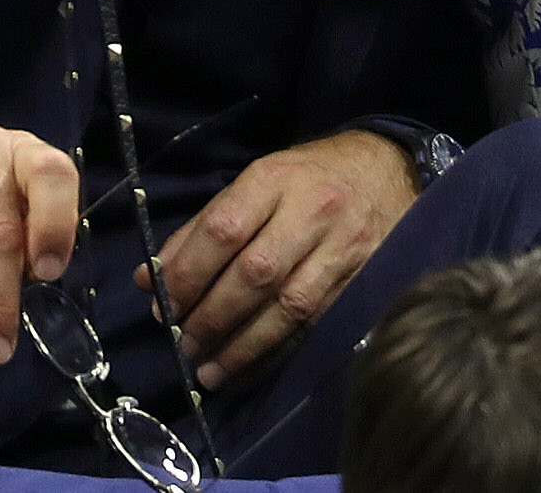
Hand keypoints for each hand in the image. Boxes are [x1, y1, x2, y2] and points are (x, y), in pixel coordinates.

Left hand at [136, 130, 416, 388]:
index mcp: (275, 179)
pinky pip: (318, 321)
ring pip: (289, 306)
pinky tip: (252, 367)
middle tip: (185, 346)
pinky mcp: (365, 274)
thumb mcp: (256, 182)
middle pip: (255, 273)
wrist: (389, 169)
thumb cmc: (309, 177)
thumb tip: (151, 281)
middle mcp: (313, 210)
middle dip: (213, 318)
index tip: (163, 306)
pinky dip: (280, 350)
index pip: (223, 231)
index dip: (188, 275)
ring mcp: (344, 245)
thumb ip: (203, 229)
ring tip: (211, 370)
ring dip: (244, 345)